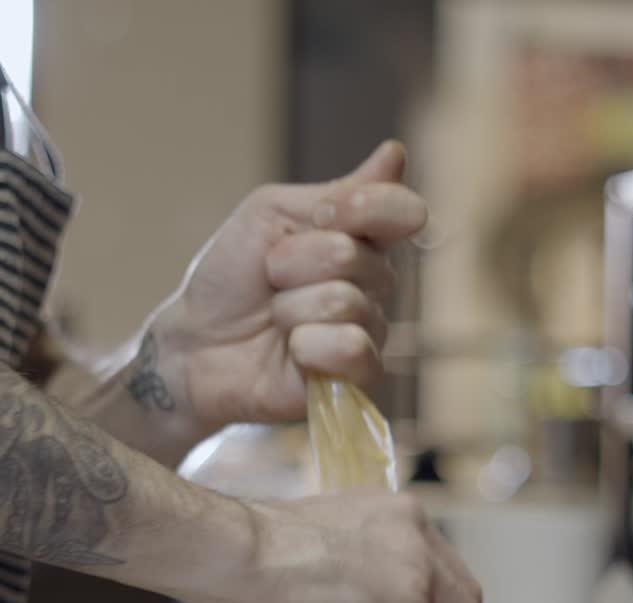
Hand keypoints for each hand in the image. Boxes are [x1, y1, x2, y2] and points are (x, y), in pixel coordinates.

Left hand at [154, 141, 426, 437]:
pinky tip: (291, 353)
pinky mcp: (355, 381)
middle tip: (270, 279)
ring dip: (291, 308)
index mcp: (359, 240)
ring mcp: (367, 334)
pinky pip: (353, 349)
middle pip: (355, 256)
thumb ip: (338, 193)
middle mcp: (373, 287)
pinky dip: (308, 346)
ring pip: (347, 303)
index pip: (401, 211)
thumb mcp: (272, 215)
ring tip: (274, 320)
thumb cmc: (231, 278)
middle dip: (294, 262)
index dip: (363, 207)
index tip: (320, 214)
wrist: (195, 343)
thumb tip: (397, 153)